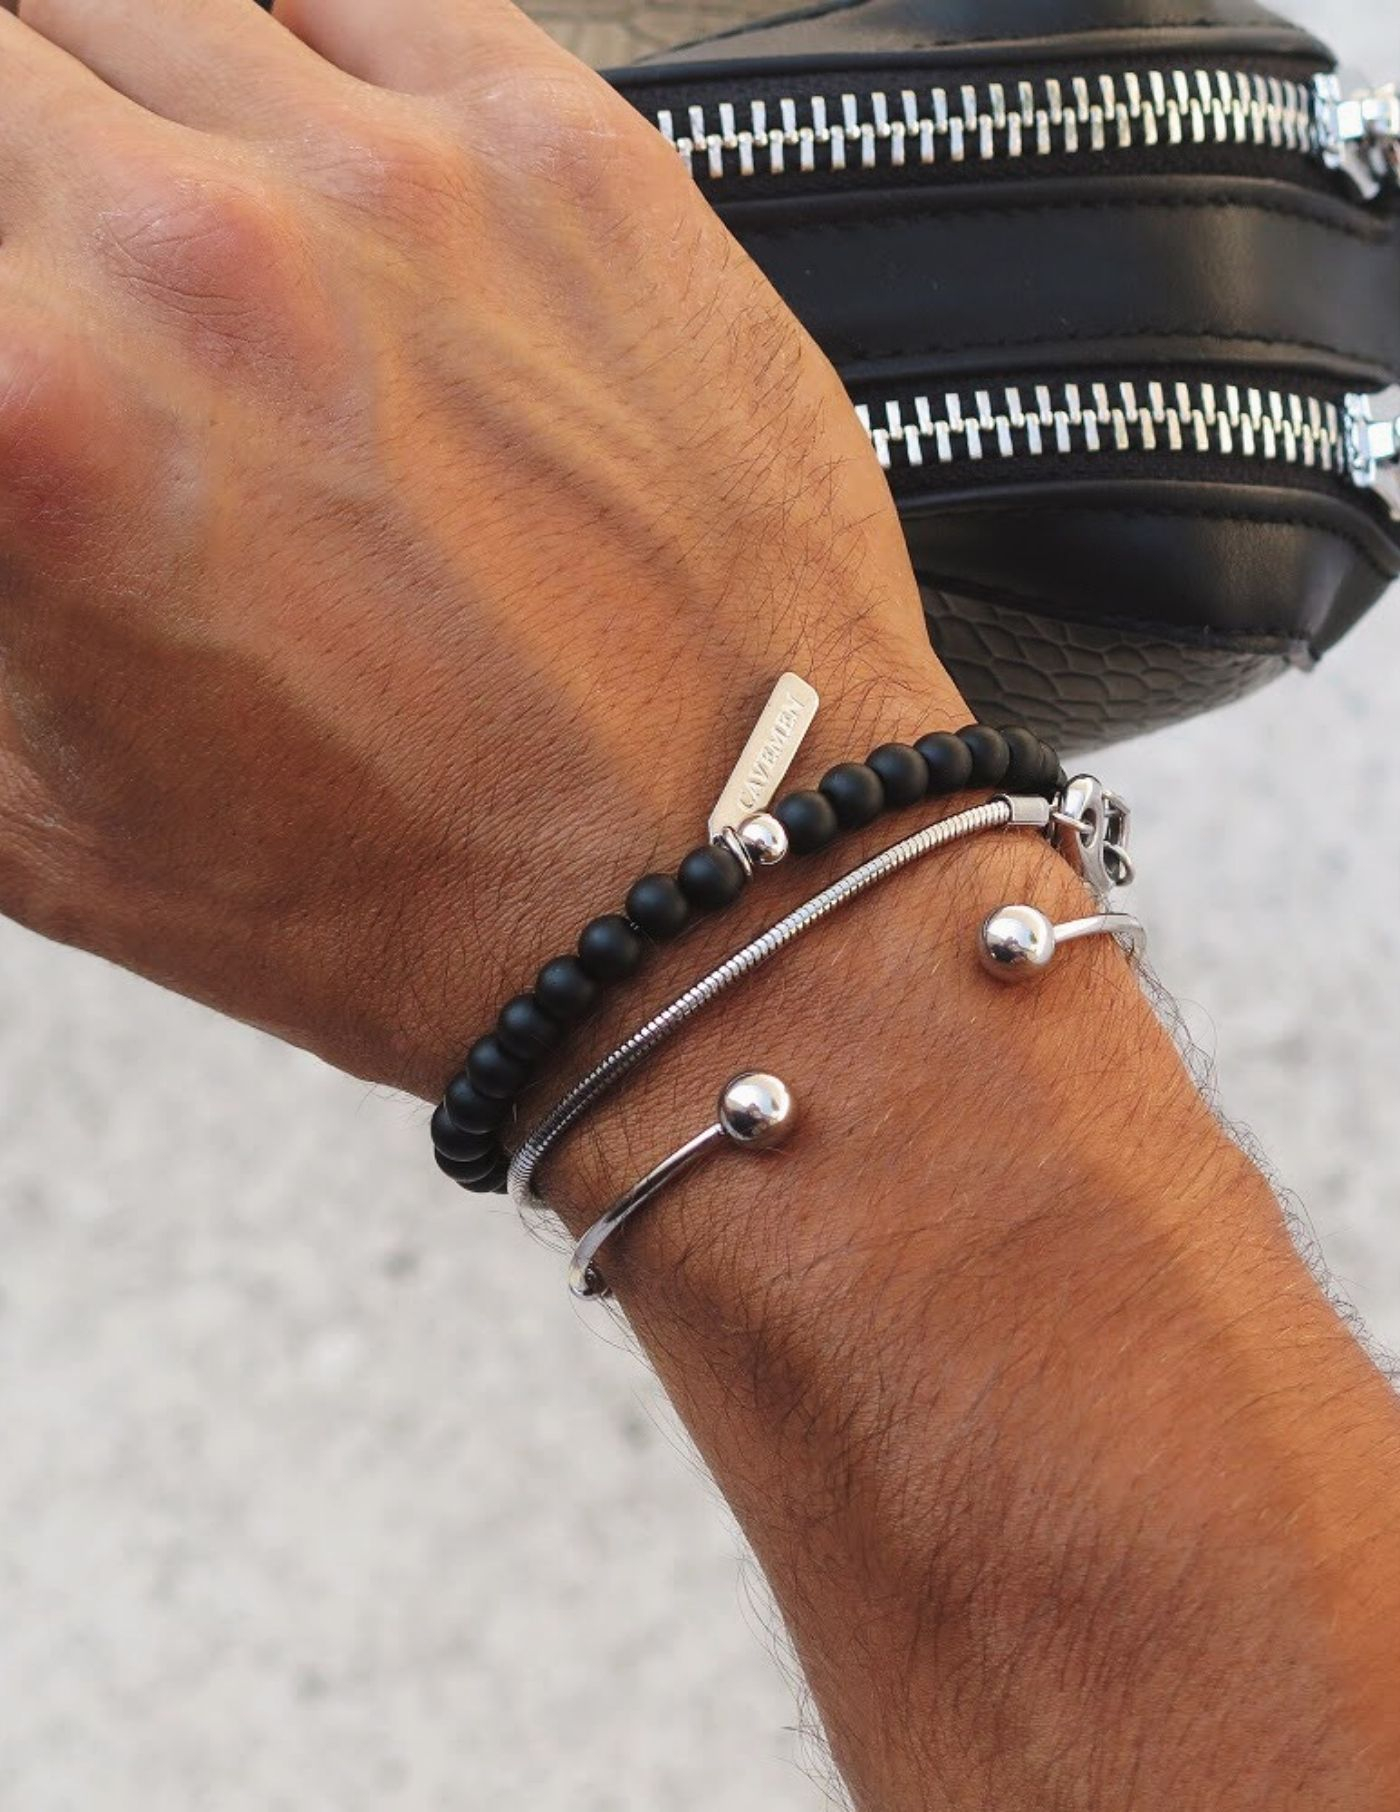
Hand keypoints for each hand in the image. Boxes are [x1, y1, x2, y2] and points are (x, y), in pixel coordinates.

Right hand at [0, 0, 947, 1091]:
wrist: (709, 892)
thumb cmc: (428, 892)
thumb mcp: (44, 823)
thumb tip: (2, 463)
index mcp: (33, 414)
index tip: (17, 361)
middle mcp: (202, 255)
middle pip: (0, 70)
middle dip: (13, 176)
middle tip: (67, 294)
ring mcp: (400, 180)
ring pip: (146, 0)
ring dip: (112, 93)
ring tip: (168, 244)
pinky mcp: (567, 160)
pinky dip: (283, 48)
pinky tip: (297, 157)